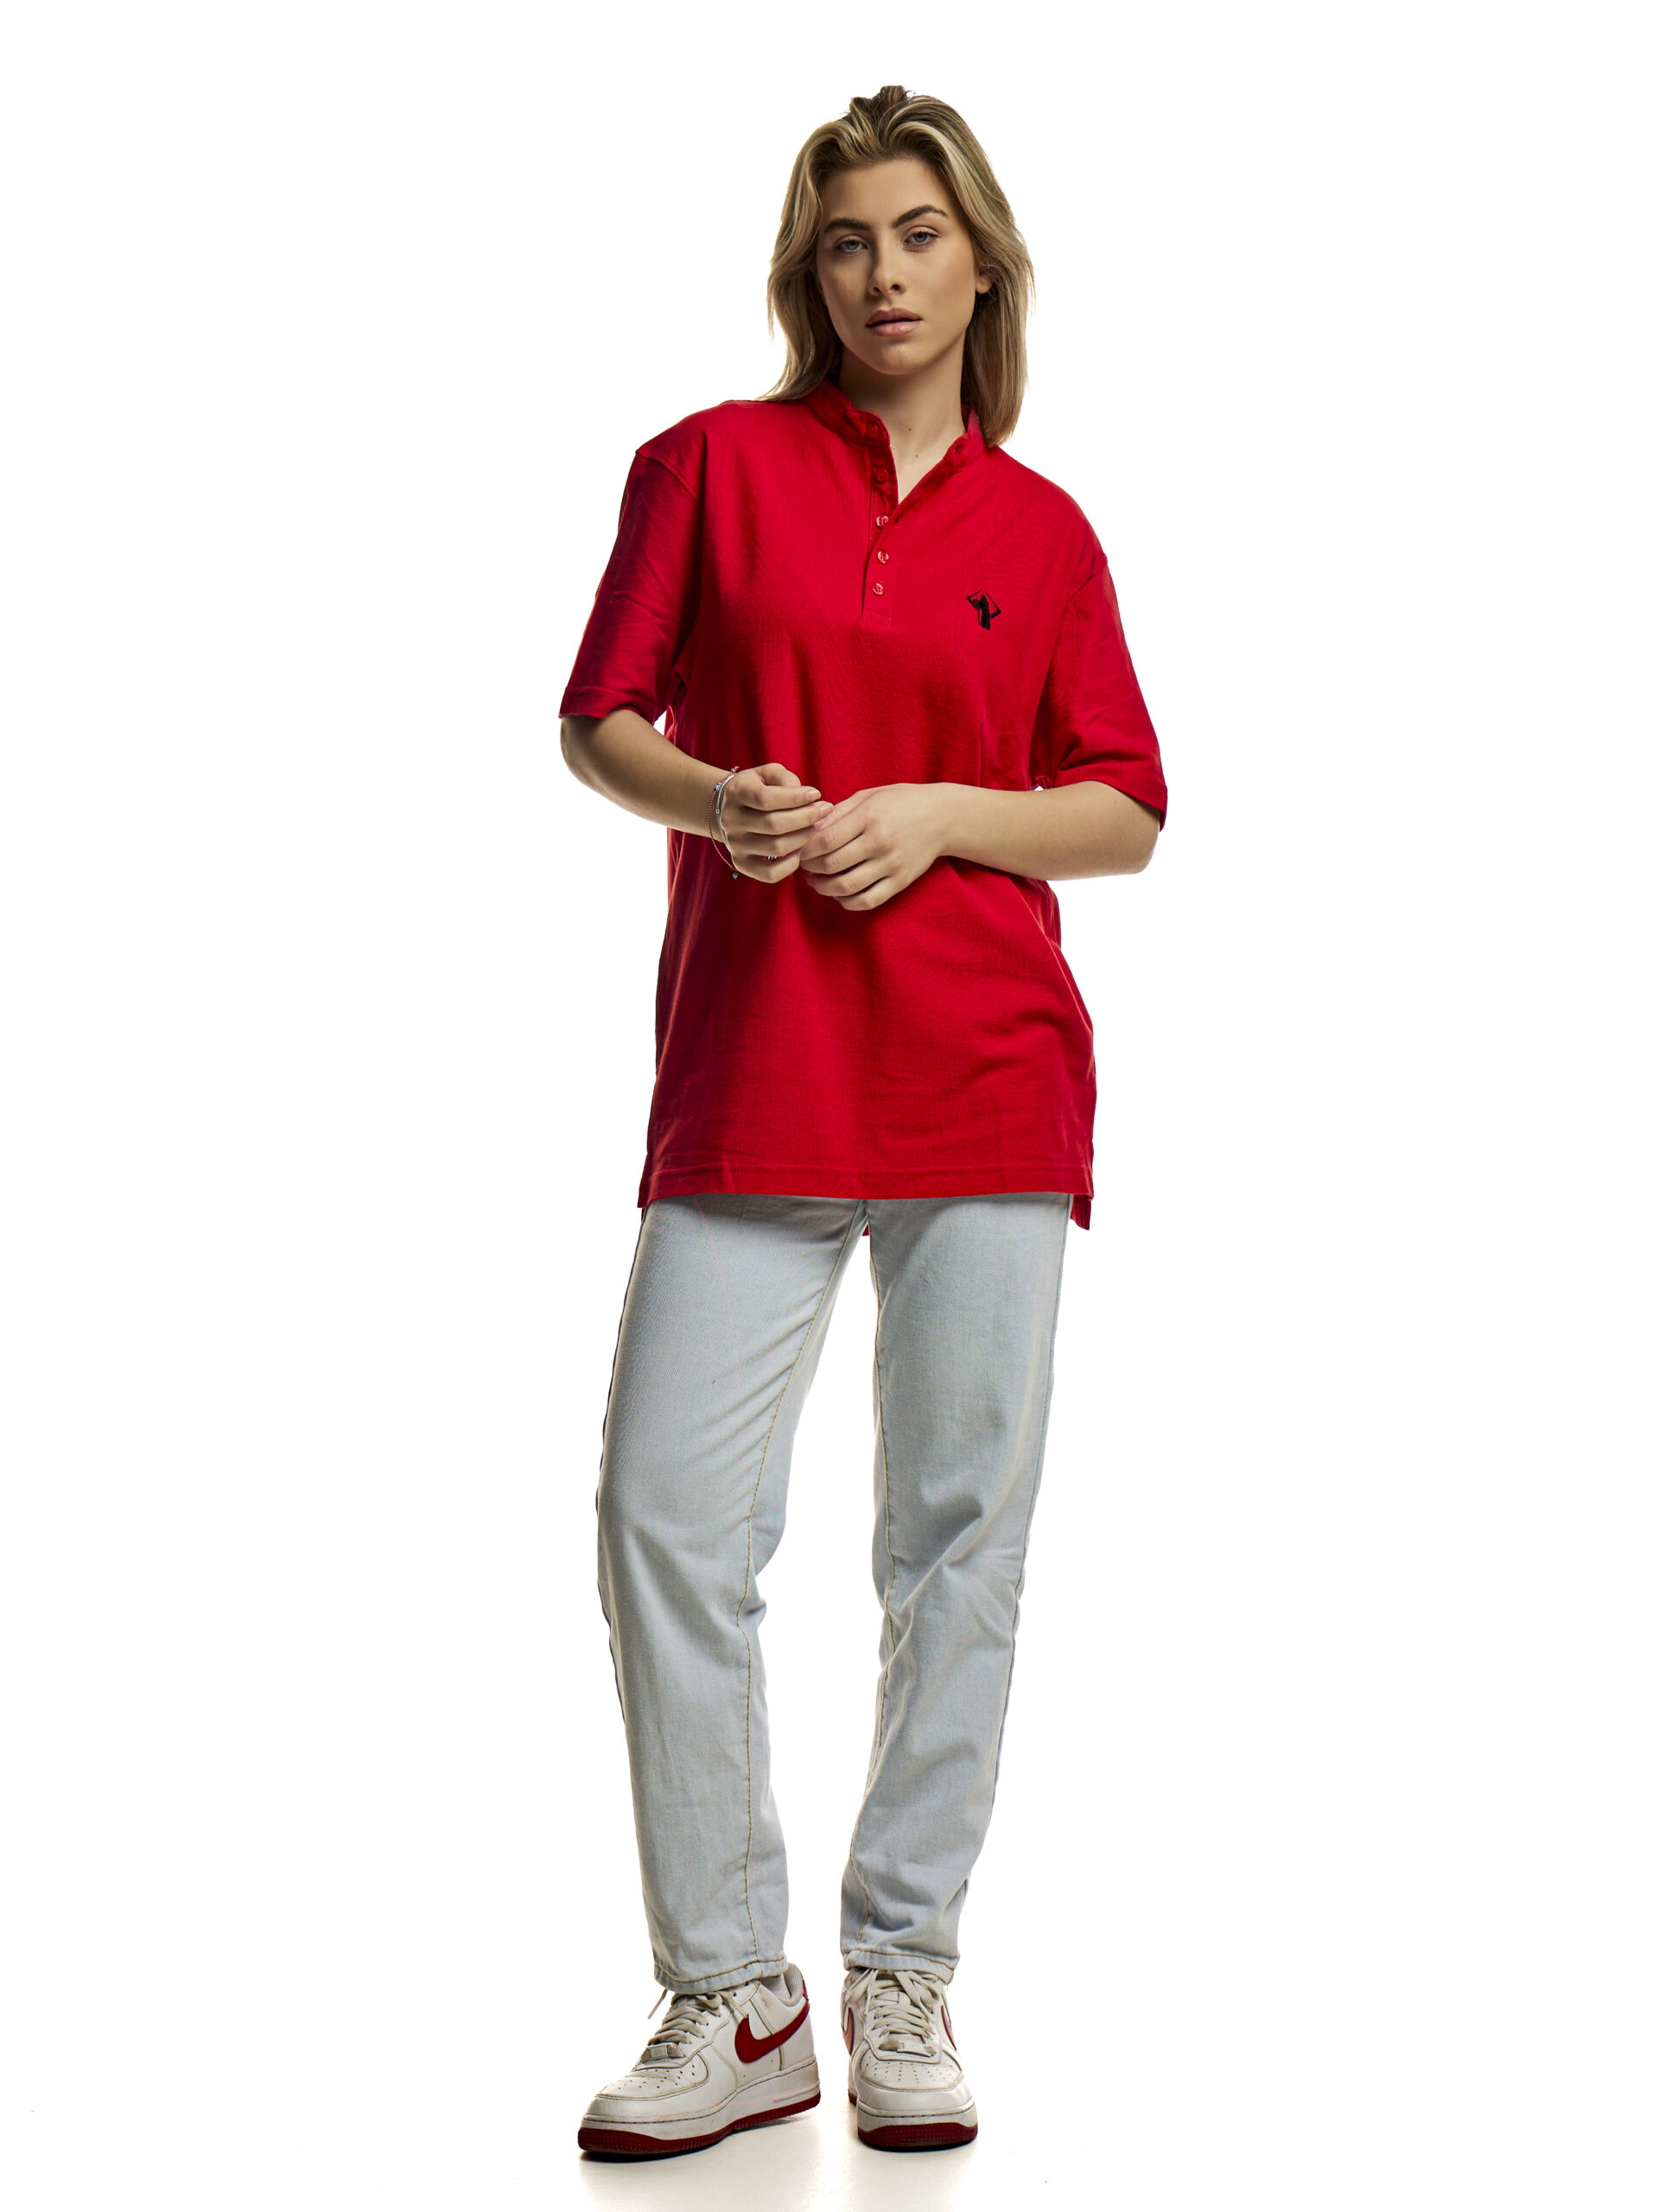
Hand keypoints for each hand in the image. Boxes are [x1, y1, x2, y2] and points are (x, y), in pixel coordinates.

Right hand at [716, 763, 834, 883]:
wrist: (732, 809)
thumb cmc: (759, 788)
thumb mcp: (769, 773)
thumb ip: (786, 779)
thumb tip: (807, 797)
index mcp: (736, 793)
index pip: (766, 799)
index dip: (796, 798)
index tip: (817, 794)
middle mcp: (731, 820)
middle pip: (774, 824)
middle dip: (806, 818)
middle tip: (824, 810)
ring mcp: (735, 845)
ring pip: (776, 847)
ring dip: (803, 838)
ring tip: (815, 827)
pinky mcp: (741, 864)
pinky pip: (770, 873)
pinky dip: (791, 864)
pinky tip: (800, 849)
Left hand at [796, 784, 950, 911]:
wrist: (942, 817)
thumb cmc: (901, 802)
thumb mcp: (868, 797)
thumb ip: (838, 813)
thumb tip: (808, 829)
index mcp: (869, 817)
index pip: (825, 840)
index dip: (806, 850)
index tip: (800, 850)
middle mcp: (880, 842)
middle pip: (832, 864)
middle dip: (810, 868)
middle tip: (805, 866)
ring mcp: (891, 864)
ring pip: (846, 887)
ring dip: (823, 888)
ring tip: (817, 882)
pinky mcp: (900, 882)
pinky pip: (867, 901)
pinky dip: (847, 902)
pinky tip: (839, 893)